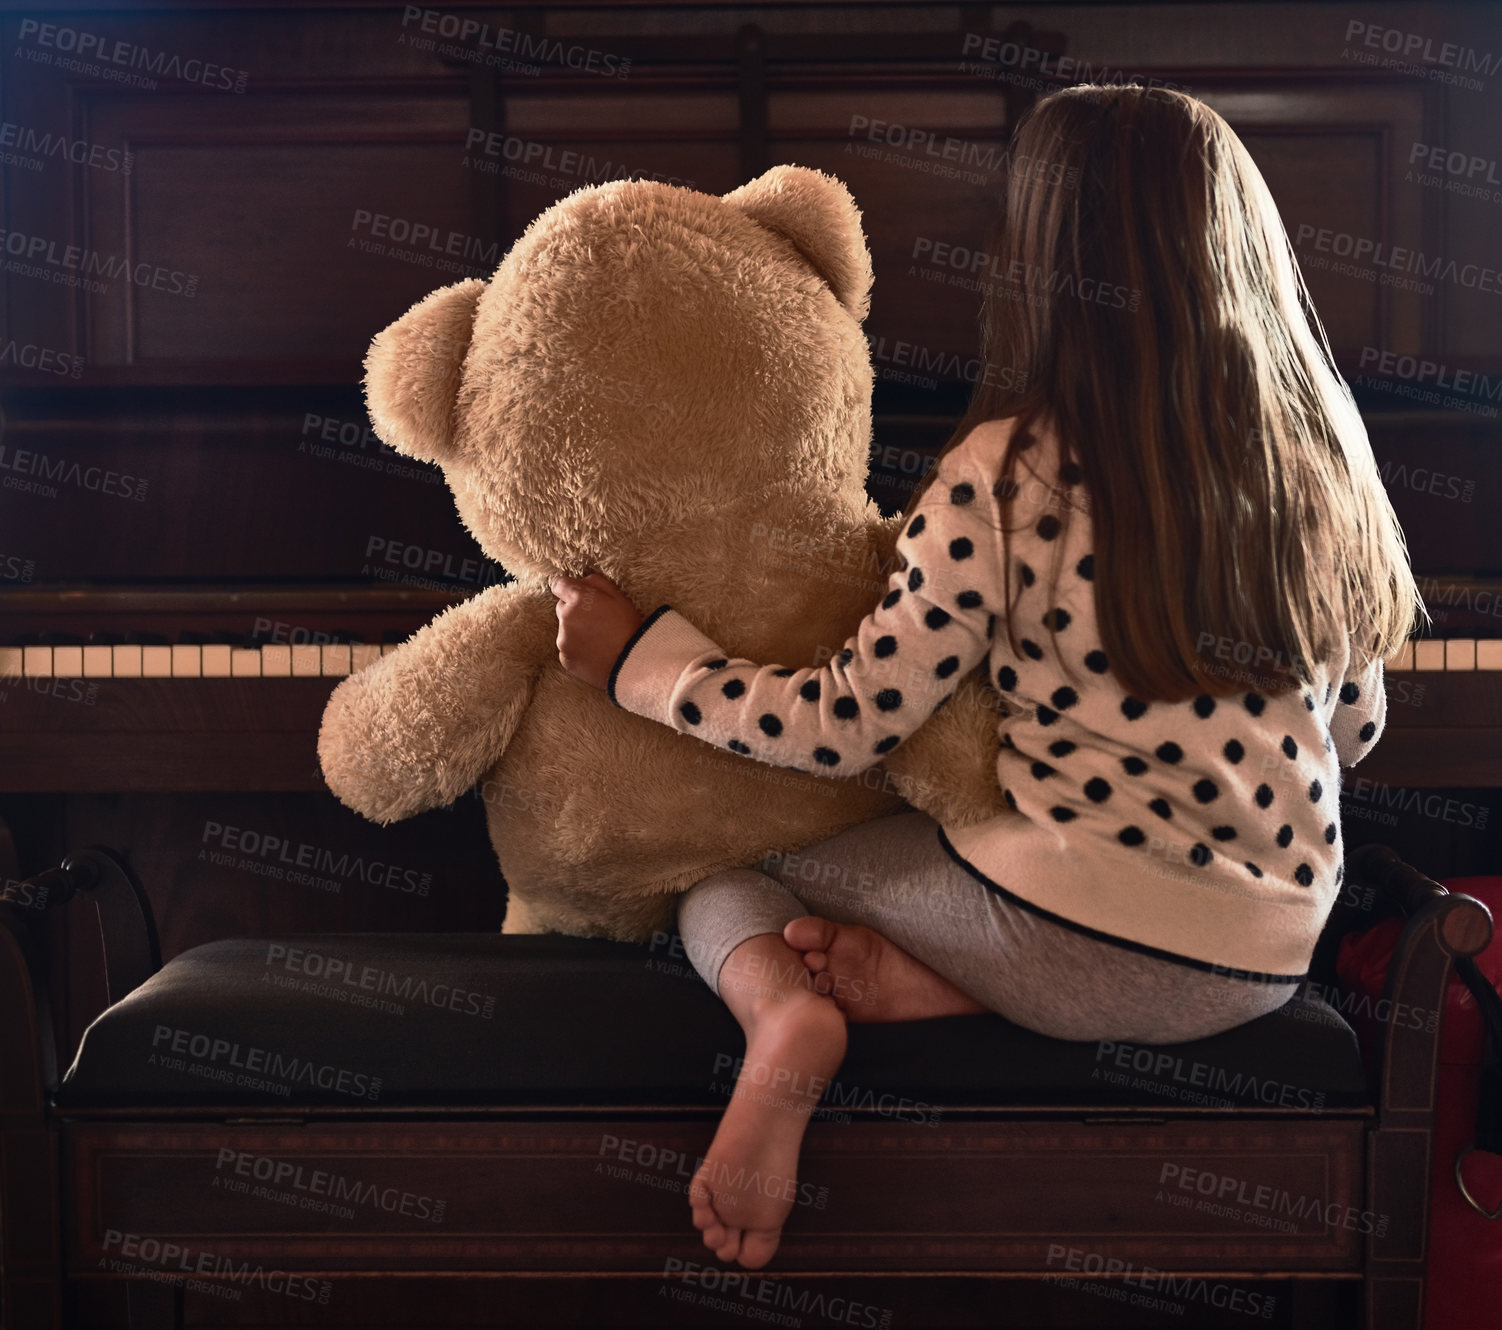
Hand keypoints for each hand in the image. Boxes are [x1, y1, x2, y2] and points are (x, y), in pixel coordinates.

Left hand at [550, 570, 644, 691]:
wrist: (632, 663)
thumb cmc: (629, 627)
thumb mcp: (619, 596)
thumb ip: (596, 582)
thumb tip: (581, 581)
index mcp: (578, 599)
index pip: (559, 585)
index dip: (568, 589)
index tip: (576, 595)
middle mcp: (566, 618)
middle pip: (562, 608)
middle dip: (575, 611)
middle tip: (597, 620)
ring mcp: (564, 640)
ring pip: (565, 630)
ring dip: (576, 631)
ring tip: (599, 639)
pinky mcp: (566, 659)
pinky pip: (568, 650)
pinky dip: (578, 649)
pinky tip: (596, 652)